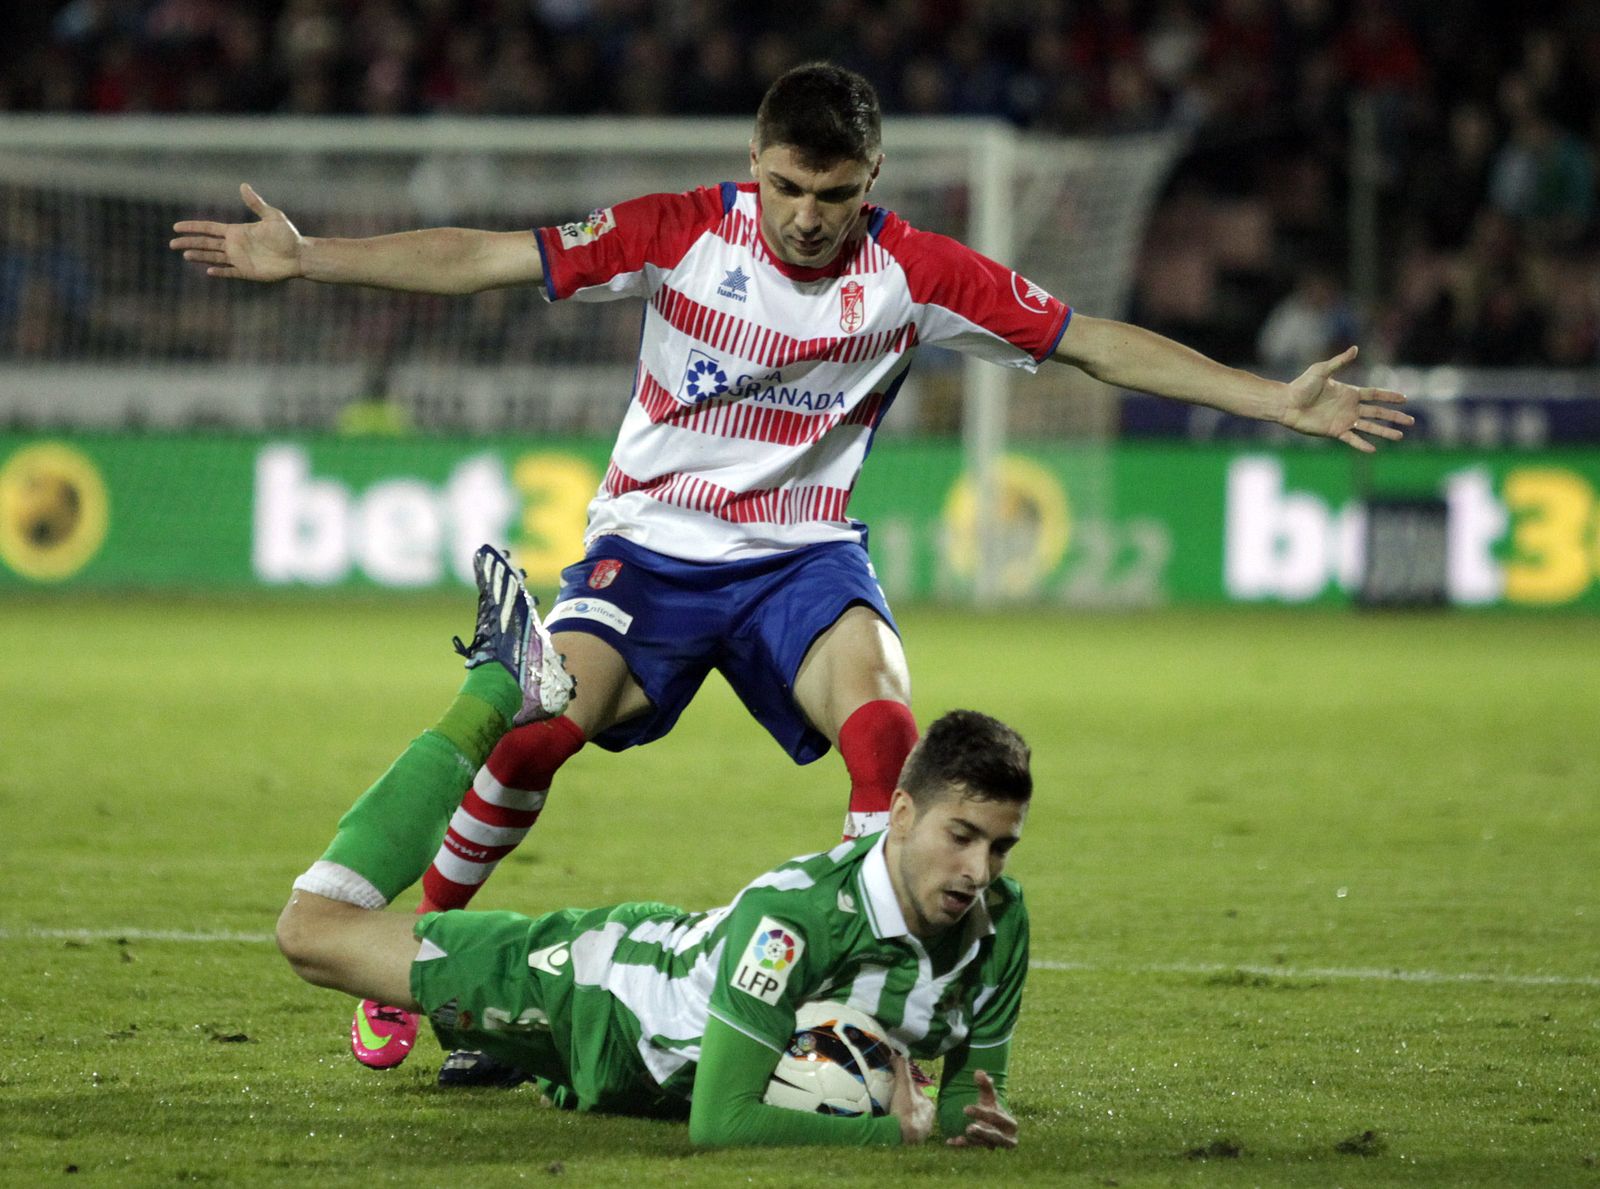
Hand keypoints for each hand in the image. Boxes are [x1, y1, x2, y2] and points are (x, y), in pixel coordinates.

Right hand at [170, 183, 303, 282]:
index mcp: (237, 231)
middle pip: (206, 243)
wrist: (300, 255)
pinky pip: (230, 272)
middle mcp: (235, 245)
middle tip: (172, 243)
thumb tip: (243, 185)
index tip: (177, 227)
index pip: (210, 228)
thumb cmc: (287, 235)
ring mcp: (240, 259)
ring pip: (214, 257)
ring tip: (185, 255)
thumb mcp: (272, 216)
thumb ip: (255, 203)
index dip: (193, 227)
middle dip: (190, 243)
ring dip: (200, 256)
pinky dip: (219, 271)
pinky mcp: (248, 272)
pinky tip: (208, 271)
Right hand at [889, 1052, 934, 1144]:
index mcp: (929, 1106)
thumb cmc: (906, 1109)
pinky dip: (898, 1128)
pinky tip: (891, 1127)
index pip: (917, 1093)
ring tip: (888, 1114)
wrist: (902, 1137)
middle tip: (890, 1101)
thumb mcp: (904, 1085)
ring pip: (910, 1119)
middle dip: (904, 1103)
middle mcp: (928, 1119)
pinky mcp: (912, 1143)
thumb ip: (902, 1069)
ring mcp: (921, 1132)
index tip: (895, 1087)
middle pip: (914, 1106)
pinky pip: (905, 1132)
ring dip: (901, 1117)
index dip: (906, 1088)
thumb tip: (897, 1053)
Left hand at [946, 1069, 1017, 1148]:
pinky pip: (971, 1148)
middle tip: (968, 1128)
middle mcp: (1005, 1138)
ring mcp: (993, 1145)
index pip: (997, 1118)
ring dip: (971, 1141)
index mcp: (1010, 1124)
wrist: (993, 1122)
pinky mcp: (982, 1148)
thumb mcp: (990, 1096)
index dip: (982, 1113)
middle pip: (994, 1136)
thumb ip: (985, 1085)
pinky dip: (961, 1145)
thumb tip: (979, 1072)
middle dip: (982, 1132)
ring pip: (983, 1144)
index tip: (965, 1108)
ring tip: (960, 1136)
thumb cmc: (992, 1106)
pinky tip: (949, 1141)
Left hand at [1280, 346, 1412, 452]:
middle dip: (1394, 416)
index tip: (1404, 398)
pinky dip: (1362, 444)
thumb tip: (1356, 348)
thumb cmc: (1302, 385)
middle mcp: (1350, 407)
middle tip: (1411, 421)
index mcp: (1349, 392)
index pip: (1375, 394)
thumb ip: (1340, 361)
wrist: (1287, 403)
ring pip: (1370, 427)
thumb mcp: (1322, 370)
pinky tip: (1373, 449)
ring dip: (1385, 431)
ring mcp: (1344, 420)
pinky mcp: (1335, 431)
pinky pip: (1352, 439)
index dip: (1390, 396)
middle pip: (1378, 412)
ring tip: (1400, 436)